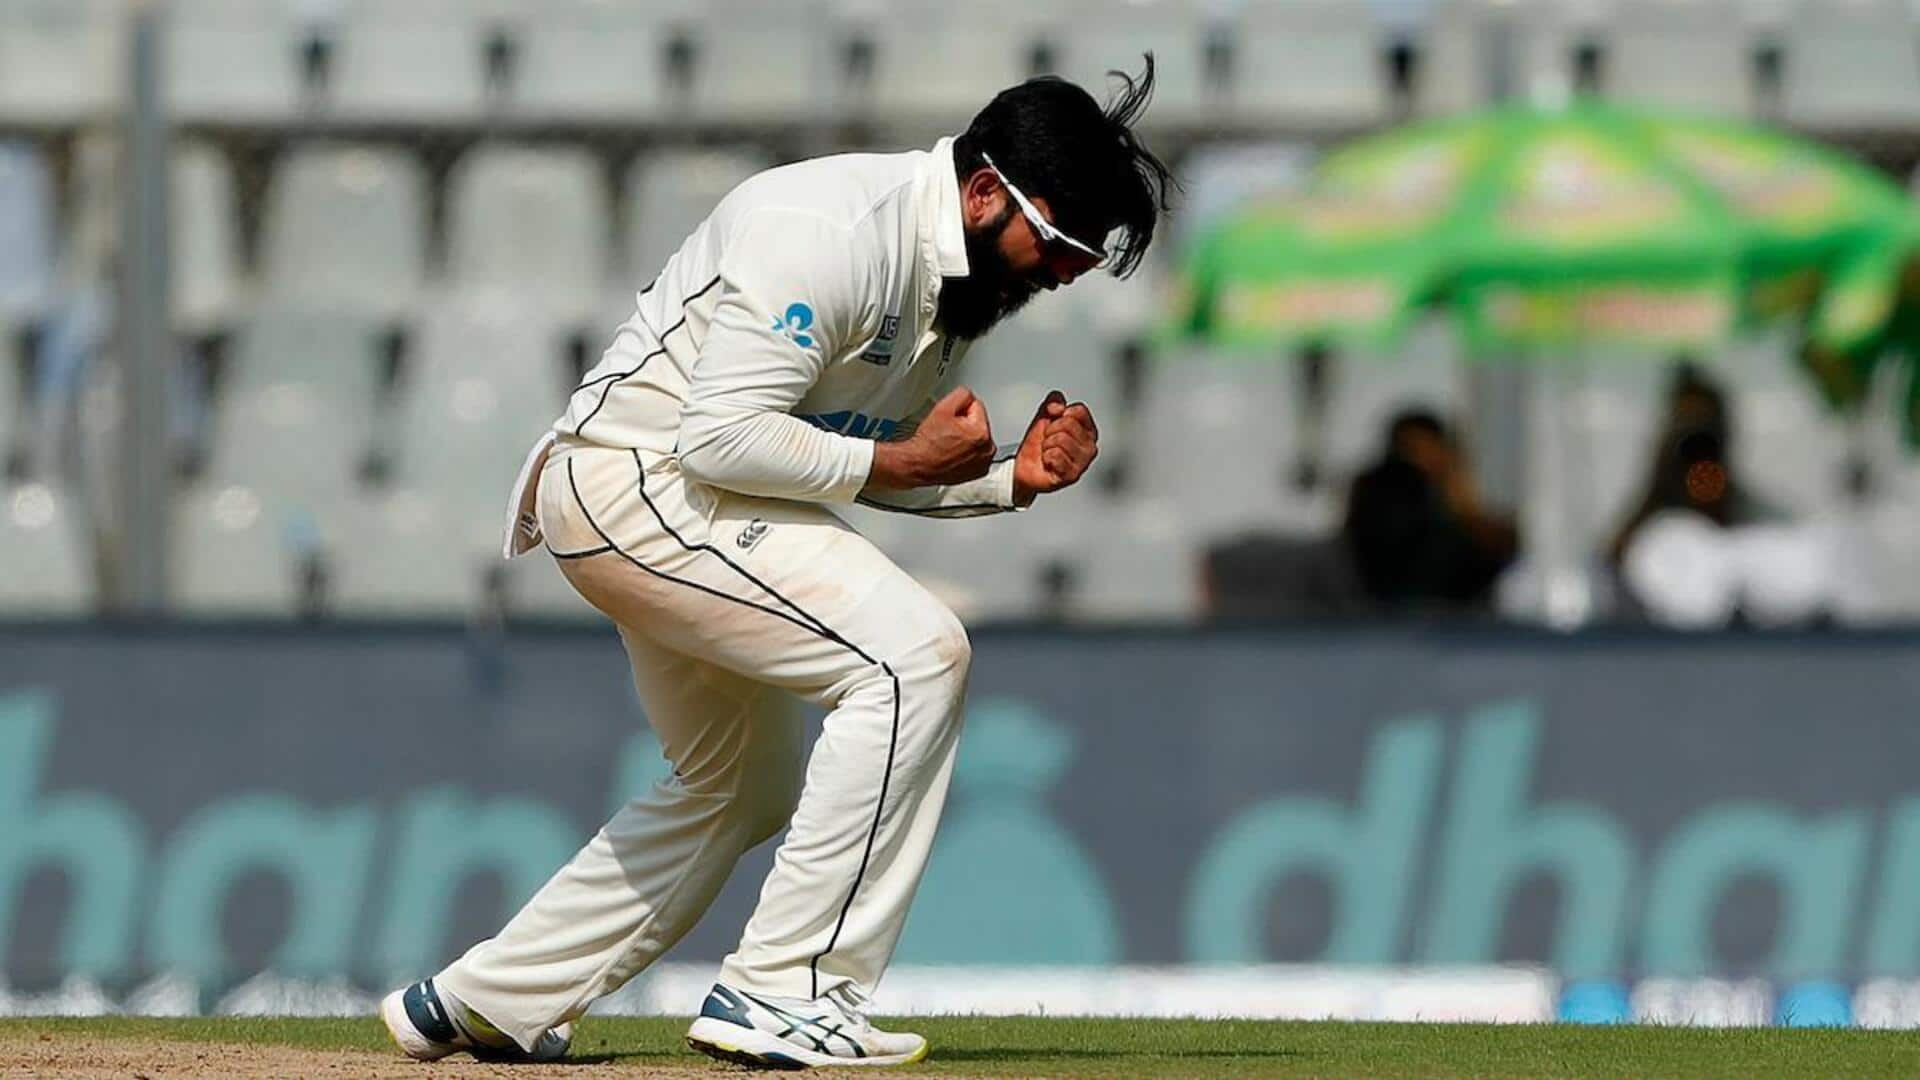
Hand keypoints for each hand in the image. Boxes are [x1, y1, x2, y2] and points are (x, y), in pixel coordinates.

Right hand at [870, 385, 995, 487]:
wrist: (918, 465)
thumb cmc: (928, 443)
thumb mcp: (943, 408)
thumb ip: (961, 394)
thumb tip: (969, 396)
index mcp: (981, 432)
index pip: (976, 406)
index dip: (959, 410)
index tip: (949, 421)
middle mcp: (987, 450)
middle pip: (978, 423)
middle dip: (965, 424)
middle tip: (947, 433)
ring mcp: (983, 463)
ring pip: (978, 438)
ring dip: (967, 438)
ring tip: (949, 443)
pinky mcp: (978, 472)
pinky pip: (977, 454)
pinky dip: (968, 453)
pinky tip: (954, 453)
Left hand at [1013, 391, 1097, 505]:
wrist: (1025, 466)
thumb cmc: (1039, 443)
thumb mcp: (1045, 415)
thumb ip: (1054, 401)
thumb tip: (1058, 407)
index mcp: (1088, 430)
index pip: (1078, 411)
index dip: (1059, 413)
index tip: (1052, 422)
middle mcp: (1090, 447)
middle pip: (1068, 424)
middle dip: (1050, 430)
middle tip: (1048, 441)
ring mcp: (1083, 463)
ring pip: (1060, 439)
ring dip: (1047, 445)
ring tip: (1048, 452)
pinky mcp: (1072, 475)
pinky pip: (1055, 455)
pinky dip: (1046, 457)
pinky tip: (1048, 463)